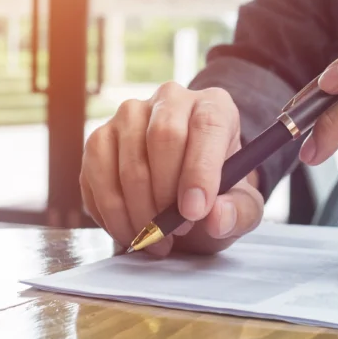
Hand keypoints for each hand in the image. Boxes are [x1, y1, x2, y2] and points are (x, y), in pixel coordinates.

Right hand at [80, 82, 263, 256]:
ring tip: (157, 238)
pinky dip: (112, 214)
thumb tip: (217, 218)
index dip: (199, 170)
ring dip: (139, 212)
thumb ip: (239, 212)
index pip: (207, 125)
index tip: (194, 212)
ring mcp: (129, 116)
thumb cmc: (214, 193)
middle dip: (167, 194)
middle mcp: (170, 100)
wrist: (183, 193)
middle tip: (178, 230)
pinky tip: (131, 230)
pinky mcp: (99, 138)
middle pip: (163, 136)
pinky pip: (97, 176)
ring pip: (128, 162)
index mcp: (214, 106)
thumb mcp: (241, 206)